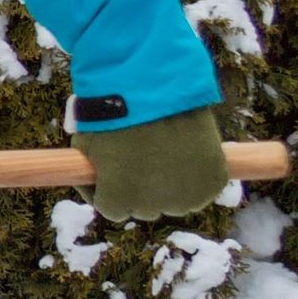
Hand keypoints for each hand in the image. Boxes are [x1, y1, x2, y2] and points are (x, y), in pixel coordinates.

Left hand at [82, 105, 228, 222]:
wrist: (154, 89)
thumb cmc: (113, 114)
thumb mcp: (86, 145)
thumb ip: (89, 171)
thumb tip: (92, 180)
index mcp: (116, 203)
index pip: (114, 209)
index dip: (114, 188)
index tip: (116, 170)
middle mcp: (151, 209)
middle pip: (146, 207)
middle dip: (143, 188)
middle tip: (145, 158)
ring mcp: (185, 199)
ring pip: (177, 201)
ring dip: (172, 186)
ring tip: (168, 153)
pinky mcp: (212, 184)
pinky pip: (204, 188)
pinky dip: (199, 176)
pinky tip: (191, 154)